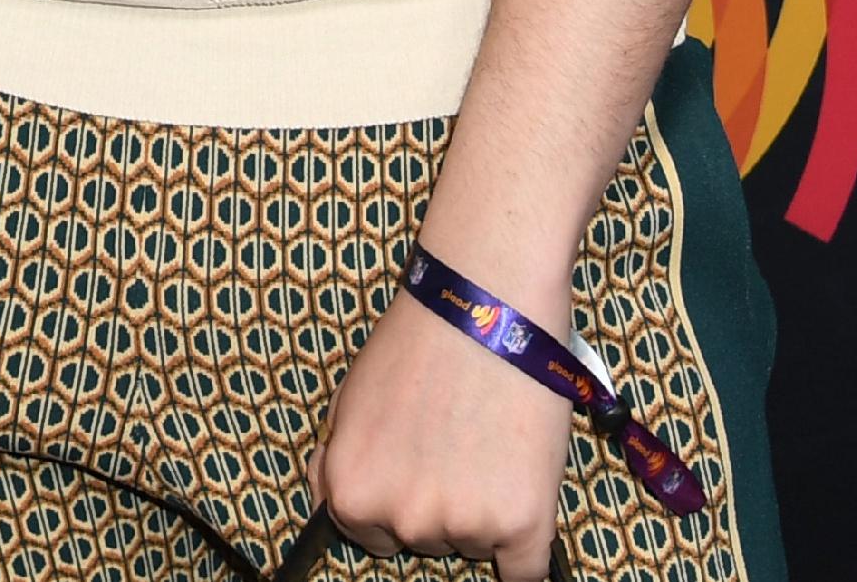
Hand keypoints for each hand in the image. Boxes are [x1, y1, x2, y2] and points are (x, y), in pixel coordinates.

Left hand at [313, 280, 572, 578]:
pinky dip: (524, 549)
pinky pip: (523, 575)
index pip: (371, 537)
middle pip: (425, 543)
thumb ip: (338, 459)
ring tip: (490, 441)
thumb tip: (333, 502)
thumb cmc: (418, 341)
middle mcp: (402, 519)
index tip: (416, 472)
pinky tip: (523, 509)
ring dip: (484, 511)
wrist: (487, 302)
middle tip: (457, 444)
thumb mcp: (348, 398)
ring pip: (475, 545)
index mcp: (352, 491)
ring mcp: (463, 525)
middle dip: (439, 503)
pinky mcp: (522, 524)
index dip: (395, 502)